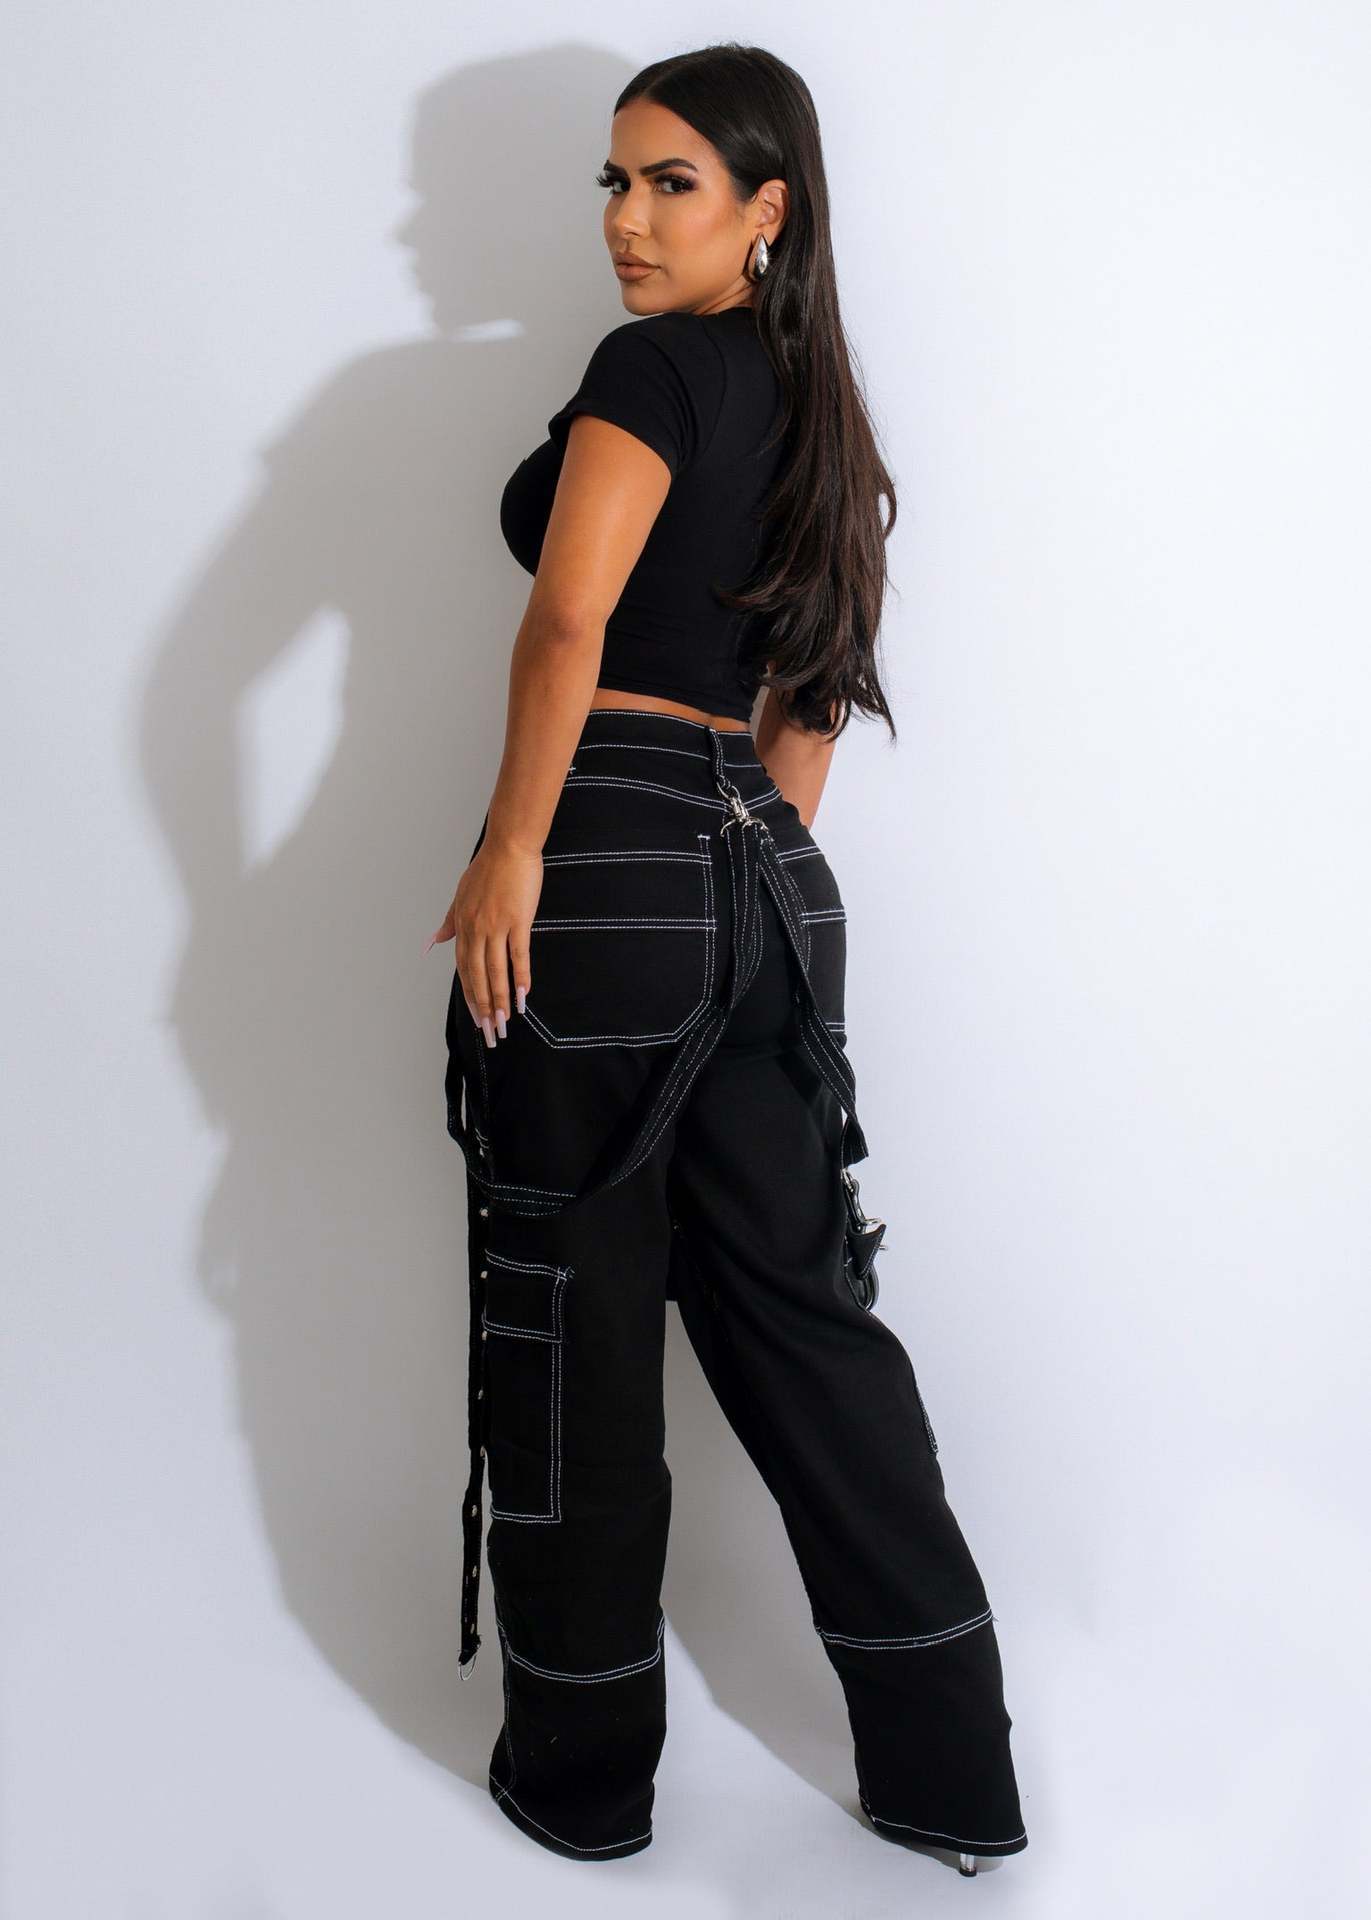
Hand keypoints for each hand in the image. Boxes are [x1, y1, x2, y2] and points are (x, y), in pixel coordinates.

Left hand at [430, 838, 541, 1047]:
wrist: (508, 846)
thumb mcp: (461, 896)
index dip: (470, 995)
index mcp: (462, 925)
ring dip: (501, 999)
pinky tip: (524, 995)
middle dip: (484, 1006)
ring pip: (496, 970)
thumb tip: (432, 942)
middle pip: (478, 975)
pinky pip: (518, 954)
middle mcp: (475, 929)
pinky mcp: (517, 919)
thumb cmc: (487, 869)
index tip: (477, 1017)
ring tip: (505, 1022)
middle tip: (490, 1031)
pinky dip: (521, 976)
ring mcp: (496, 925)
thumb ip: (449, 922)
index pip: (464, 968)